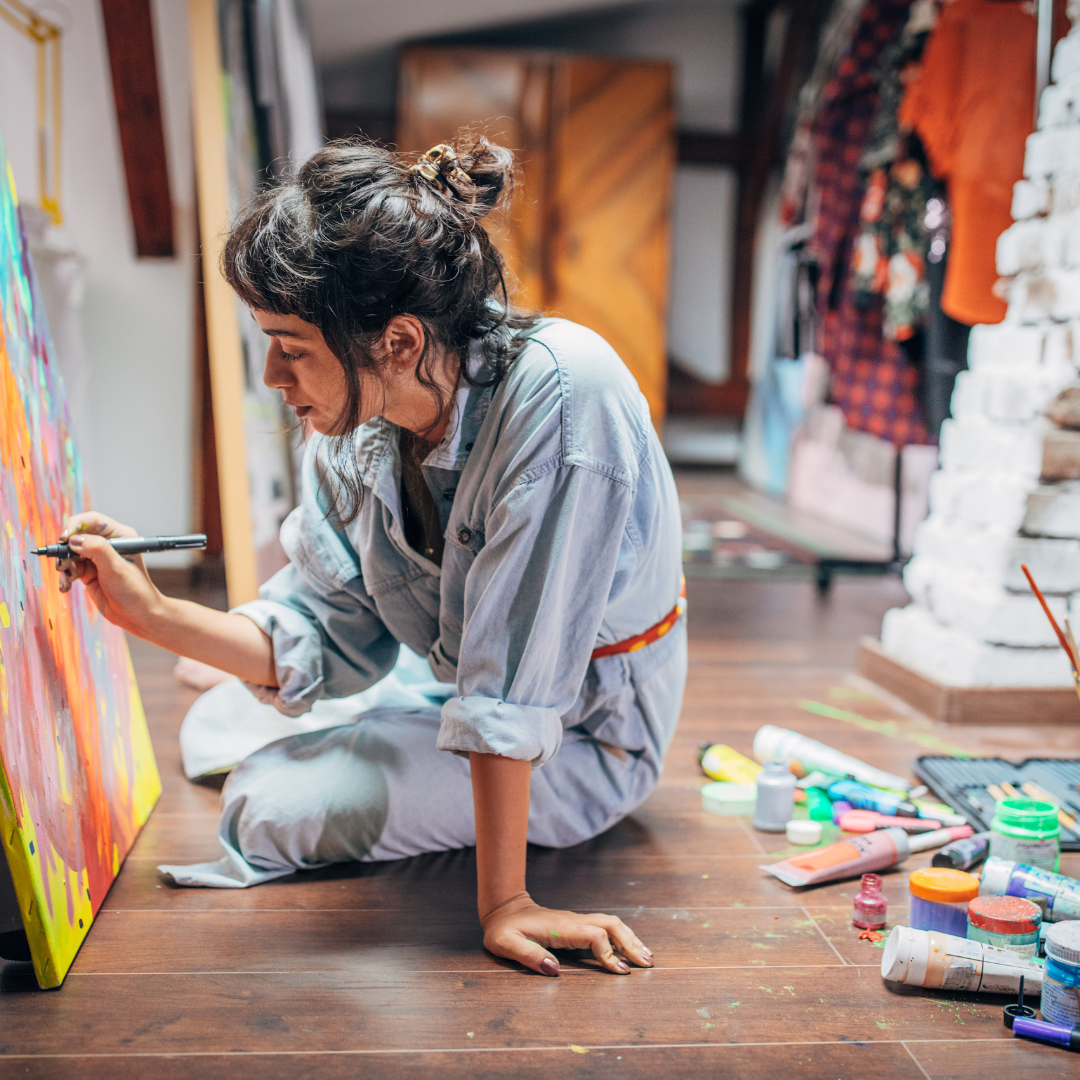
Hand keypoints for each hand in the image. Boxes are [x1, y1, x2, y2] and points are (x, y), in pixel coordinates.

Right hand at [55, 512, 162, 634]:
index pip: (92, 520)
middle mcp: (107, 545)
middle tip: (63, 565)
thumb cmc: (134, 591)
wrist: (137, 615)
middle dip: (66, 550)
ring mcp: (97, 559)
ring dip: (65, 566)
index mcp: (120, 536)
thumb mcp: (116, 568)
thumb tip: (74, 539)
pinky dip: (66, 577)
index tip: (64, 538)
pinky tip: (66, 587)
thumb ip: (97, 550)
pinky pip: (70, 569)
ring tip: (68, 579)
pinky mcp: (89, 572)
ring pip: (70, 554)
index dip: (75, 525)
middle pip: (77, 537)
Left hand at [481, 892, 652, 976]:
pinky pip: (605, 928)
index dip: (609, 953)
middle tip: (648, 964)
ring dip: (630, 938)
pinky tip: (630, 949)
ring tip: (647, 956)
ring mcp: (576, 922)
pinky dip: (622, 937)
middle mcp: (574, 921)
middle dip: (631, 943)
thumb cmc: (504, 929)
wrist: (504, 909)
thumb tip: (553, 969)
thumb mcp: (506, 943)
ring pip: (611, 924)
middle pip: (611, 925)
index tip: (621, 972)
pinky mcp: (577, 925)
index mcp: (561, 927)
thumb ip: (527, 955)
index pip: (594, 936)